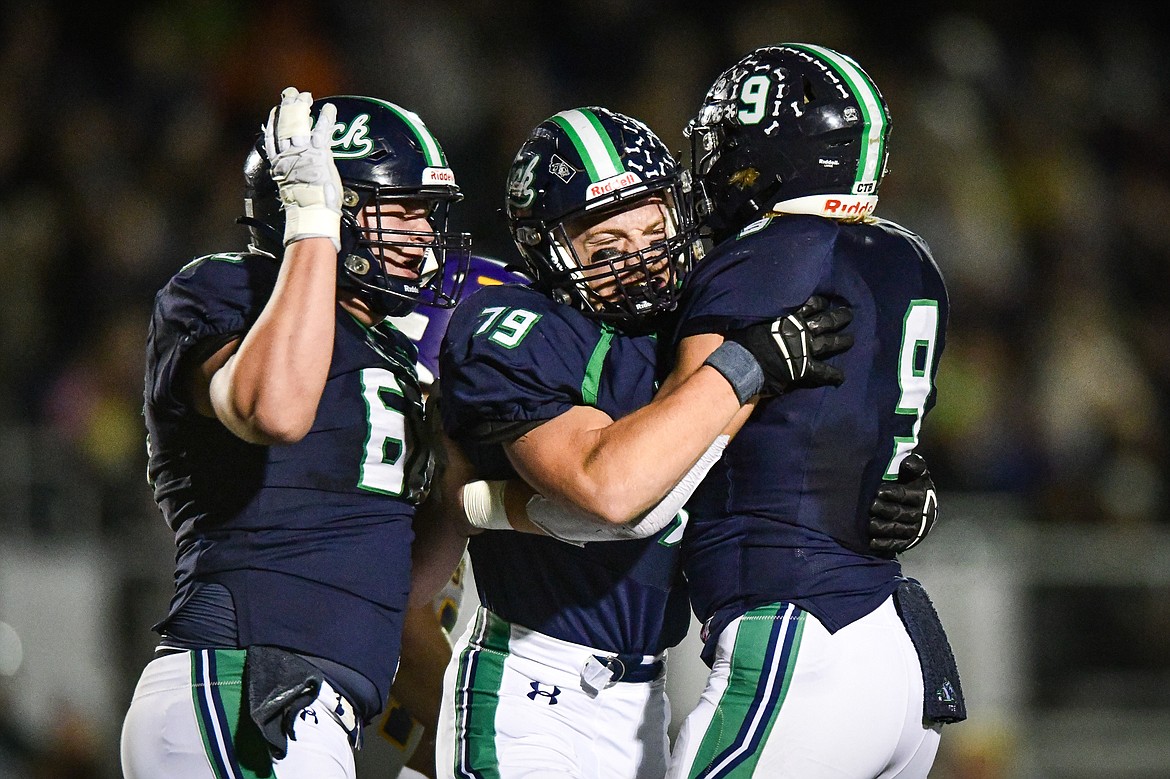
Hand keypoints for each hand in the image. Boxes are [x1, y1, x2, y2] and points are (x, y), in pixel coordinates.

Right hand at [263, 87, 341, 248]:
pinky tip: (329, 109)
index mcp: (279, 165)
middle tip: (291, 94)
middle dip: (287, 108)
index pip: (272, 139)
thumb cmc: (305, 207)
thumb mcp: (292, 189)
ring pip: (299, 123)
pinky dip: (326, 118)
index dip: (272, 123)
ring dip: (302, 107)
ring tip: (306, 96)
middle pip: (284, 125)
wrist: (311, 212)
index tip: (275, 111)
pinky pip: (322, 131)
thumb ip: (293, 176)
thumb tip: (297, 177)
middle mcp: (288, 155)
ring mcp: (303, 152)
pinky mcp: (319, 153)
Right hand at [726, 295, 852, 395]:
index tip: (825, 302)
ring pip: (829, 342)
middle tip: (849, 314)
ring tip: (851, 340)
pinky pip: (823, 371)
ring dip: (842, 341)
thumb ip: (760, 316)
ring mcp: (805, 348)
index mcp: (789, 316)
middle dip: (838, 317)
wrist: (745, 361)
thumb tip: (752, 311)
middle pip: (825, 320)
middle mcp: (801, 329)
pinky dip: (833, 375)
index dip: (819, 303)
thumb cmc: (744, 339)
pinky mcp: (805, 368)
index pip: (809, 305)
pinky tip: (842, 378)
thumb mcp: (752, 318)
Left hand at [869, 453, 937, 553]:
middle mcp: (921, 513)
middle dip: (886, 510)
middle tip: (871, 506)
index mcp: (922, 494)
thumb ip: (914, 465)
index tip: (879, 491)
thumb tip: (908, 463)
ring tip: (869, 524)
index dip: (894, 493)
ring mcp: (915, 529)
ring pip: (898, 529)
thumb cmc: (913, 484)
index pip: (907, 495)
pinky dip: (885, 544)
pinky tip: (872, 542)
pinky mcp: (909, 541)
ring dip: (883, 527)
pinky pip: (897, 544)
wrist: (923, 505)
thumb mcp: (917, 472)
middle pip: (901, 513)